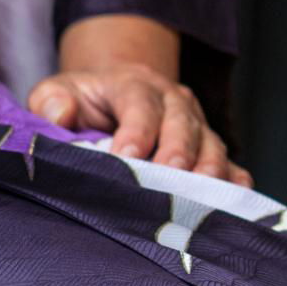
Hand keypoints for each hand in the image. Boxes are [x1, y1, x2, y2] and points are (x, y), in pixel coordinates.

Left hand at [29, 15, 251, 187]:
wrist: (119, 93)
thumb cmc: (86, 100)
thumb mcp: (58, 90)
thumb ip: (51, 100)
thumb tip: (61, 115)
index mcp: (136, 84)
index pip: (140, 104)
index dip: (136, 130)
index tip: (126, 158)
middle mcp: (174, 102)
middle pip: (183, 124)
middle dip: (178, 153)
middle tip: (168, 180)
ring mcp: (198, 125)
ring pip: (212, 144)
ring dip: (209, 170)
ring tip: (201, 196)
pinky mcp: (211, 148)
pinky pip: (232, 164)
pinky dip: (236, 182)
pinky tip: (235, 201)